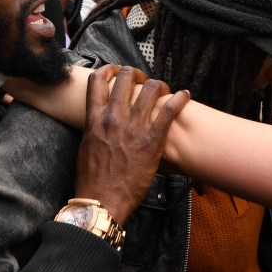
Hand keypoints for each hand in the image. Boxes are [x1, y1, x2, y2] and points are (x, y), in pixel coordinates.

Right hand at [74, 65, 190, 223]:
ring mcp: (133, 129)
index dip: (110, 70)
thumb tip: (104, 117)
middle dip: (137, 74)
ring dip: (159, 84)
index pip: (98, 81)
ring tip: (164, 89)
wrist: (101, 201)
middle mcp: (113, 119)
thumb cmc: (93, 178)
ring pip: (150, 89)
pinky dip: (180, 99)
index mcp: (95, 119)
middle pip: (126, 78)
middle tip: (144, 81)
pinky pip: (169, 111)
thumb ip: (96, 127)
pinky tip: (184, 95)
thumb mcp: (86, 145)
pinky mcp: (152, 141)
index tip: (118, 71)